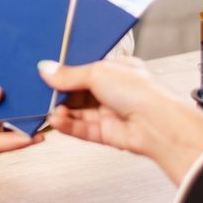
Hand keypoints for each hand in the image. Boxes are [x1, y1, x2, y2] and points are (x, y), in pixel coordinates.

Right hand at [38, 58, 202, 185]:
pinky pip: (82, 129)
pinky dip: (68, 126)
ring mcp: (110, 113)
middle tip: (43, 93)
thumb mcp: (98, 72)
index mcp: (117, 70)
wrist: (159, 124)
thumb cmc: (142, 91)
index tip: (46, 75)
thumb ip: (70, 74)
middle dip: (60, 94)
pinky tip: (57, 121)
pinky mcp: (107, 133)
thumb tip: (47, 69)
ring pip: (78, 112)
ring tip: (49, 109)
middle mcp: (114, 91)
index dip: (65, 73)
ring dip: (63, 111)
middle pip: (78, 92)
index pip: (84, 70)